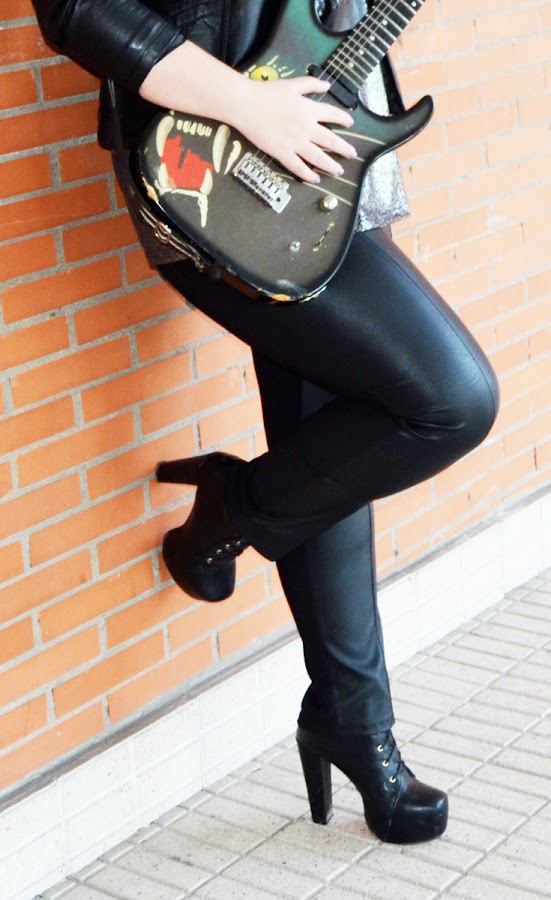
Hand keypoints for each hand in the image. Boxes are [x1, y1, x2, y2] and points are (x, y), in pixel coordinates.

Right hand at [233, 76, 355, 182]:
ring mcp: (295, 143)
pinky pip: (298, 167)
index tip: (350, 123)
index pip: (333, 115)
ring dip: (330, 166)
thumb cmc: (267, 92)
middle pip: (330, 141)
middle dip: (343, 149)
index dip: (343, 119)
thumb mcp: (292, 84)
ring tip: (339, 171)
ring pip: (318, 157)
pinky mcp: (283, 153)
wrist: (247, 105)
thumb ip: (311, 84)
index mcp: (309, 110)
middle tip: (352, 155)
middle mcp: (306, 128)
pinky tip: (315, 179)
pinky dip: (308, 175)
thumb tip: (328, 85)